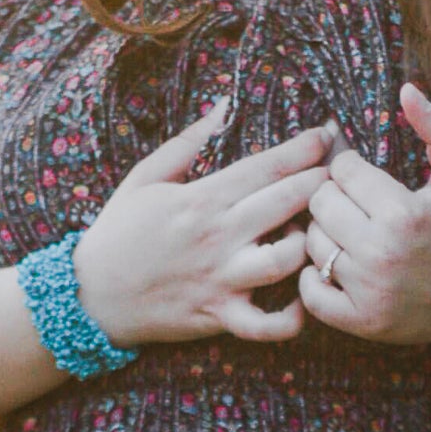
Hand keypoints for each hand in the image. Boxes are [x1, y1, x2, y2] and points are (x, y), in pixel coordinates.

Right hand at [73, 99, 337, 347]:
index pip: (265, 168)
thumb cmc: (118, 232)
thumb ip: (188, 142)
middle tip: (342, 177)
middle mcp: (217, 238)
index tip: (326, 136)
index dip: (302, 149)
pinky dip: (291, 319)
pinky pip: (265, 325)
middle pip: (286, 205)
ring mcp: (220, 279)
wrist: (89, 295)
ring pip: (284, 261)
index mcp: (201, 199)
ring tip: (318, 235)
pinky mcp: (218, 316)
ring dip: (309, 245)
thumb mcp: (145, 176)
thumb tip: (222, 106)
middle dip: (320, 186)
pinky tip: (305, 300)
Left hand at [298, 83, 430, 345]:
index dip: (352, 169)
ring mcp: (368, 290)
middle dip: (335, 198)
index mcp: (403, 213)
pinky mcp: (358, 320)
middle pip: (320, 203)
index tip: (367, 180)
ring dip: (325, 234)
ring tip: (350, 234)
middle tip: (356, 206)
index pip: (342, 171)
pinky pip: (310, 290)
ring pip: (312, 242)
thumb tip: (407, 88)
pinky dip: (316, 277)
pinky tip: (338, 265)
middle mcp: (381, 253)